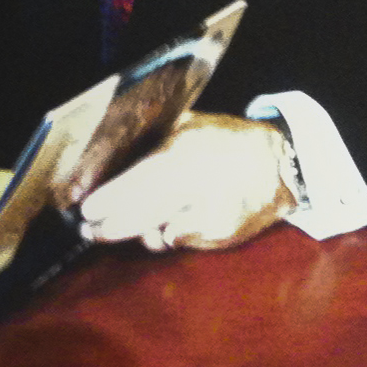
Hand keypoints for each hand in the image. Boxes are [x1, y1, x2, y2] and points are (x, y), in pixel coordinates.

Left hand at [79, 112, 296, 252]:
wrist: (279, 166)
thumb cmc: (226, 140)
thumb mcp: (190, 124)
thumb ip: (153, 138)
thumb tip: (106, 153)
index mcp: (186, 154)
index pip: (137, 184)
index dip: (108, 201)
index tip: (86, 211)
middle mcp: (198, 187)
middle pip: (141, 217)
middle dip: (110, 228)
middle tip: (92, 230)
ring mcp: (210, 215)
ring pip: (158, 235)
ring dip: (141, 232)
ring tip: (129, 225)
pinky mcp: (220, 235)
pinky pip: (181, 241)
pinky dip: (171, 235)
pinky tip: (172, 223)